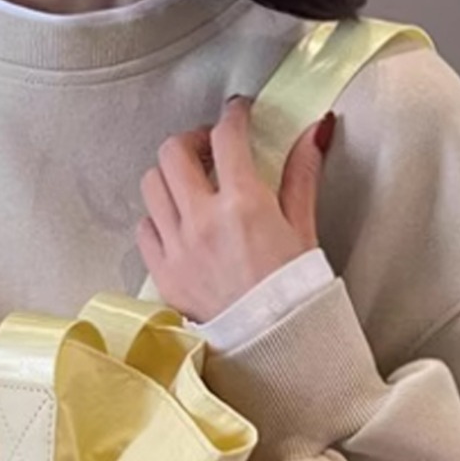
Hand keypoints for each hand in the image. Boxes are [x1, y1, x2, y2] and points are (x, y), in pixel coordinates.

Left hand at [136, 96, 334, 322]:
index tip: (237, 114)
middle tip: (209, 150)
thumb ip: (301, 175)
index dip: (232, 115)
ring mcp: (177, 248)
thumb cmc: (294, 291)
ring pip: (151, 185)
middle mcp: (202, 221)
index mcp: (243, 204)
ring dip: (169, 176)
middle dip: (192, 141)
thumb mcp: (303, 229)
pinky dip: (157, 218)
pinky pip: (144, 229)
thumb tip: (315, 130)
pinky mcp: (162, 274)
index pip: (226, 136)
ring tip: (190, 186)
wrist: (273, 346)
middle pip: (173, 152)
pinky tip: (177, 224)